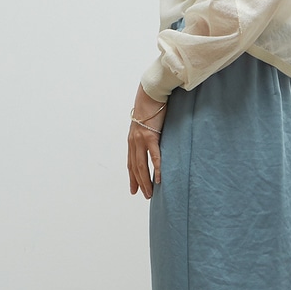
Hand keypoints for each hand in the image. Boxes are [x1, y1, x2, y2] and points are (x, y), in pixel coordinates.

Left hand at [127, 85, 165, 199]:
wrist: (151, 93)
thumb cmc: (151, 106)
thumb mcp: (147, 123)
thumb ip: (149, 134)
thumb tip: (155, 141)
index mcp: (132, 139)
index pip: (131, 163)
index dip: (132, 177)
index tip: (134, 189)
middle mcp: (134, 141)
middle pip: (135, 167)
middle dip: (139, 183)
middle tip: (145, 195)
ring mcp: (141, 139)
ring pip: (142, 165)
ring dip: (146, 181)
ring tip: (150, 192)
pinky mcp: (150, 136)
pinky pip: (154, 156)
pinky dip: (157, 168)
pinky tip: (159, 178)